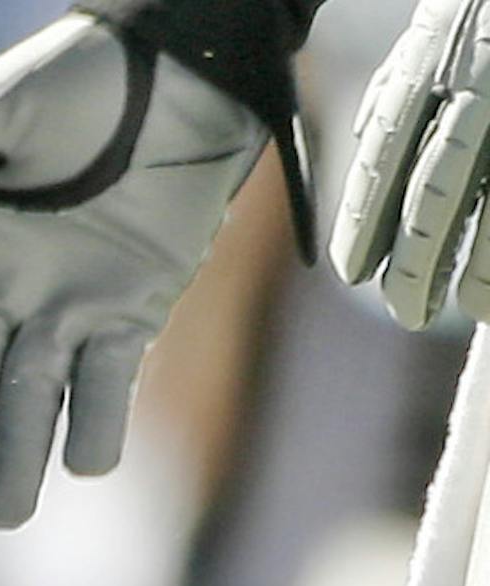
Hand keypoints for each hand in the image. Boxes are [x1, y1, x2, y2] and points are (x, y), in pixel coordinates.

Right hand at [0, 16, 262, 525]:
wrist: (192, 67)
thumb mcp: (3, 105)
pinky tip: (89, 460)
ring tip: (7, 513)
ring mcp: (62, 311)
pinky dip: (98, 425)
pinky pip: (105, 387)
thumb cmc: (90, 74)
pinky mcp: (125, 321)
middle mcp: (1, 288)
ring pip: (30, 400)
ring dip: (19, 457)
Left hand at [332, 0, 489, 327]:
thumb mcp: (437, 24)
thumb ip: (403, 78)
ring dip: (479, 268)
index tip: (351, 274)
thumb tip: (366, 134)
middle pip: (434, 194)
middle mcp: (476, 83)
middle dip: (415, 264)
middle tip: (408, 312)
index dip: (365, 223)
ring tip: (468, 307)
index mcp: (431, 60)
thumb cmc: (485, 6)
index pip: (385, 158)